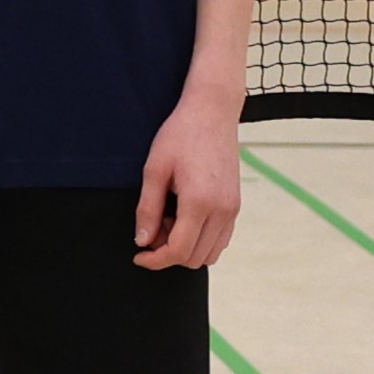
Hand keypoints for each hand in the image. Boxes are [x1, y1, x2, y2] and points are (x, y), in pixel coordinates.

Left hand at [134, 95, 244, 269]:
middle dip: (168, 252)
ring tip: (168, 218)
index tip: (138, 255)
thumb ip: (147, 209)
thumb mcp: (154, 169)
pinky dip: (201, 239)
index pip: (178, 251)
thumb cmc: (179, 135)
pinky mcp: (236, 205)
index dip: (154, 260)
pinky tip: (183, 216)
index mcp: (200, 202)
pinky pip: (220, 239)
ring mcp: (233, 209)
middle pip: (194, 258)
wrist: (212, 112)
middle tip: (153, 224)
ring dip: (186, 247)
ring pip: (210, 253)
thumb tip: (142, 242)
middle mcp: (222, 211)